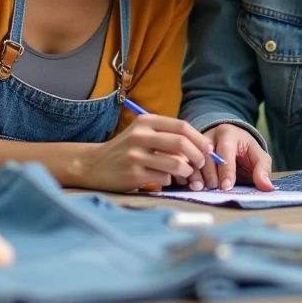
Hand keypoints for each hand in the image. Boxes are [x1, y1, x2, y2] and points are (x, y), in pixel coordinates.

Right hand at [75, 115, 213, 192]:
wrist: (93, 164)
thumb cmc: (125, 149)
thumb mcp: (142, 133)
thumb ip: (166, 134)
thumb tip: (200, 145)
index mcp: (145, 121)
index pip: (181, 126)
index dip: (199, 138)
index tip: (208, 149)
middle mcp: (140, 136)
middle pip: (181, 144)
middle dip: (198, 156)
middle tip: (201, 164)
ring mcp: (136, 155)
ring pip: (176, 164)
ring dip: (187, 171)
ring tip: (186, 174)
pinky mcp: (134, 174)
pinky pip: (164, 179)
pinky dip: (170, 181)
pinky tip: (165, 180)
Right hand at [187, 123, 274, 191]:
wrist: (228, 139)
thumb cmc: (244, 149)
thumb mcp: (258, 155)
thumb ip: (262, 169)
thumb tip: (267, 187)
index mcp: (227, 133)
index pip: (225, 151)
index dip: (226, 170)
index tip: (227, 186)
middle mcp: (208, 136)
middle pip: (206, 157)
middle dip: (211, 175)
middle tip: (216, 189)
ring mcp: (194, 143)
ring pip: (192, 160)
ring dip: (197, 177)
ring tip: (203, 189)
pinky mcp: (186, 151)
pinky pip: (183, 164)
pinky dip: (187, 176)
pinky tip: (193, 186)